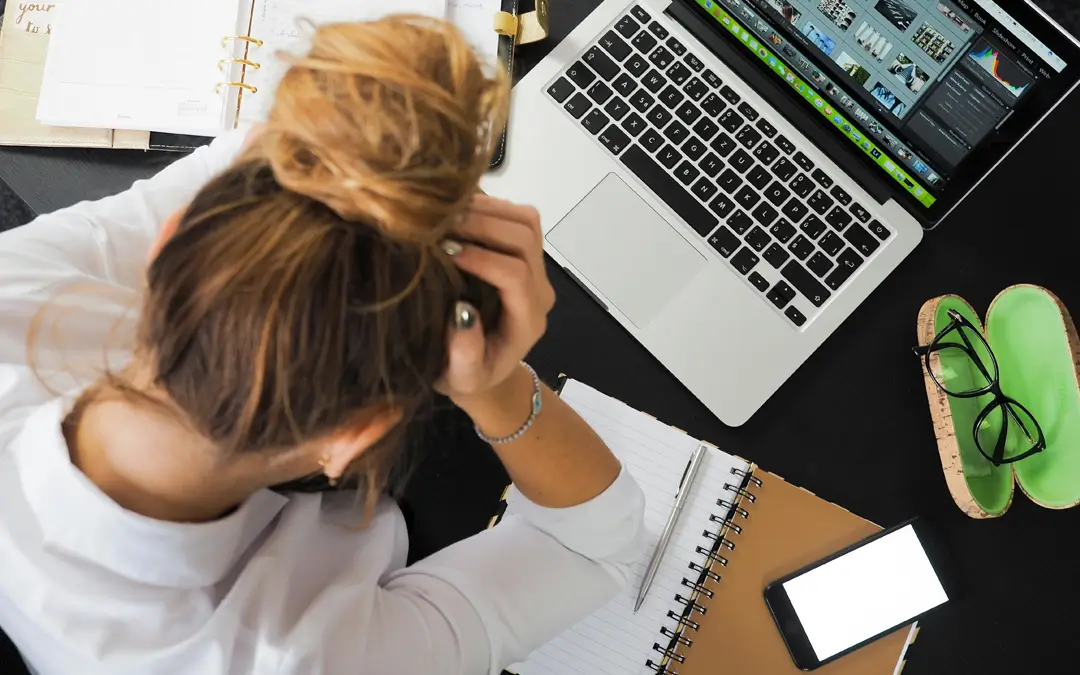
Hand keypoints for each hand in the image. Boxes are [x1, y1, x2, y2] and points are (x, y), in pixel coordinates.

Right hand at [437, 195, 554, 404]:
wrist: (485, 369)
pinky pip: (518, 217)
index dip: (482, 259)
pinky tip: (456, 212)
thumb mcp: (462, 378)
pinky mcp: (525, 253)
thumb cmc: (469, 376)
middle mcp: (539, 290)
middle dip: (483, 225)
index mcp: (527, 320)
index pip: (515, 275)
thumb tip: (462, 312)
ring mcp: (536, 268)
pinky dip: (489, 206)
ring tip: (447, 214)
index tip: (444, 252)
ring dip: (487, 210)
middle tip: (440, 225)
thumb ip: (465, 354)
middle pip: (525, 239)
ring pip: (526, 221)